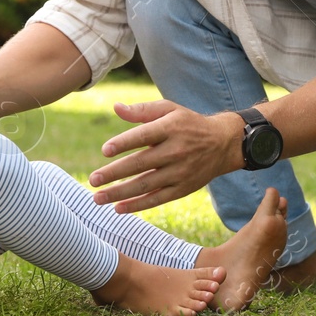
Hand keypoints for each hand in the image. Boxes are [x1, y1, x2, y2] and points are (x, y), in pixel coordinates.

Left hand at [89, 101, 243, 212]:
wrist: (223, 144)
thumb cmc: (188, 123)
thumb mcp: (169, 109)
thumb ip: (142, 110)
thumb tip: (116, 107)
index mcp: (171, 128)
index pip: (143, 136)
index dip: (123, 143)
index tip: (105, 151)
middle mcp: (176, 150)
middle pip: (141, 164)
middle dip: (114, 173)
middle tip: (93, 180)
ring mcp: (180, 172)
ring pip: (145, 185)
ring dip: (119, 193)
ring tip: (97, 198)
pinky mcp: (182, 189)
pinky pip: (157, 199)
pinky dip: (137, 205)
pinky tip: (118, 208)